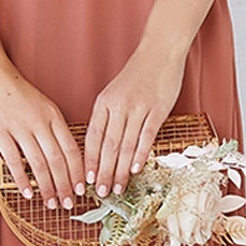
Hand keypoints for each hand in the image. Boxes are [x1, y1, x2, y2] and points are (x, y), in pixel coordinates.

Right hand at [0, 51, 84, 208]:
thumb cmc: (13, 89)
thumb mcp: (41, 104)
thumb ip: (50, 126)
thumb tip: (60, 154)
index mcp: (53, 115)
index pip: (72, 149)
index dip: (79, 172)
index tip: (83, 190)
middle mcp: (40, 122)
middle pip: (58, 160)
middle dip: (66, 186)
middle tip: (69, 204)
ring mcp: (20, 126)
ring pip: (39, 164)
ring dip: (47, 187)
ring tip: (51, 203)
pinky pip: (14, 160)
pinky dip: (22, 179)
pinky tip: (27, 192)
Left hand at [84, 44, 185, 197]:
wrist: (160, 52)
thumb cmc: (137, 75)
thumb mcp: (114, 93)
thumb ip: (108, 118)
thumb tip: (101, 148)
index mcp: (103, 103)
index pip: (92, 137)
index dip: (89, 161)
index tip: (86, 181)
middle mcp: (118, 106)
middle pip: (108, 146)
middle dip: (103, 172)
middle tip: (101, 193)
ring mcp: (138, 108)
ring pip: (125, 145)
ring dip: (120, 170)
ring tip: (117, 188)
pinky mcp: (157, 109)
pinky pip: (146, 136)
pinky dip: (140, 154)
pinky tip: (135, 169)